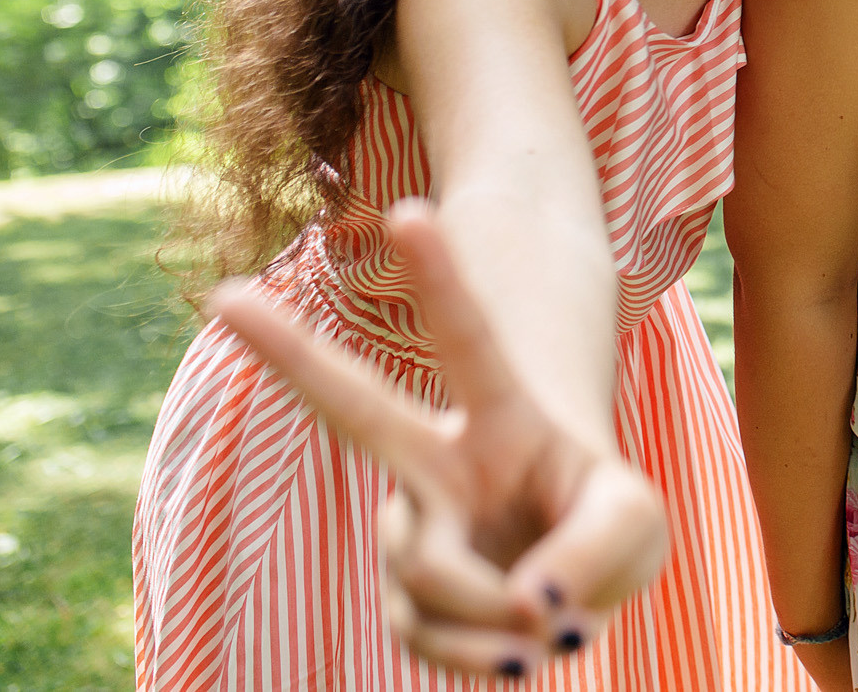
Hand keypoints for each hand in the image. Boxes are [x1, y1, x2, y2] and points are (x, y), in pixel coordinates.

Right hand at [211, 200, 668, 677]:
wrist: (571, 588)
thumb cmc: (605, 524)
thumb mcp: (638, 525)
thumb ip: (596, 550)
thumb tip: (526, 608)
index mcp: (501, 415)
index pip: (468, 340)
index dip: (440, 280)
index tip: (409, 211)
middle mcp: (438, 461)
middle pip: (352, 406)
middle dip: (287, 351)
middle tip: (220, 297)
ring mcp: (413, 528)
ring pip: (431, 571)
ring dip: (501, 611)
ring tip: (551, 628)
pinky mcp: (406, 598)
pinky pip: (431, 636)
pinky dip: (489, 658)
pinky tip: (519, 653)